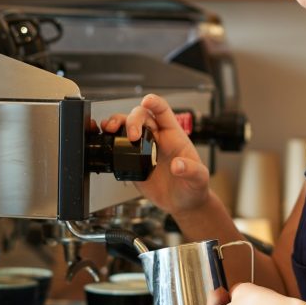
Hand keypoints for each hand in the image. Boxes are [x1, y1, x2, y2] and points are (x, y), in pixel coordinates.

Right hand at [100, 94, 209, 215]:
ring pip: (126, 127)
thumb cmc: (194, 187)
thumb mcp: (199, 179)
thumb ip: (191, 171)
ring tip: (110, 128)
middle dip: (133, 120)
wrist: (183, 203)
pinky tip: (105, 139)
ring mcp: (143, 149)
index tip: (147, 101)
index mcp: (174, 136)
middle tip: (132, 136)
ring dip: (116, 123)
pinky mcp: (132, 162)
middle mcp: (157, 138)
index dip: (155, 103)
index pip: (163, 112)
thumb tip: (178, 165)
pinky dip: (110, 139)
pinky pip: (119, 146)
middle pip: (141, 116)